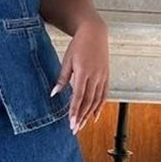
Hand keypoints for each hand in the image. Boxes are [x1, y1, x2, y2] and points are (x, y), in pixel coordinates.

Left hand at [50, 17, 109, 133]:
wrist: (94, 32)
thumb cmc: (78, 45)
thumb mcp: (67, 60)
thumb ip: (62, 78)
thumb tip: (54, 94)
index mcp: (83, 71)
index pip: (79, 96)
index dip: (75, 111)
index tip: (71, 122)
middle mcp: (95, 76)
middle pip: (88, 101)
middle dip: (81, 116)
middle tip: (75, 129)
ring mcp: (102, 76)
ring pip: (97, 100)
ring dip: (89, 114)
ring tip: (82, 125)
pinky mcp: (106, 76)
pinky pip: (104, 95)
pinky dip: (99, 106)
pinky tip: (94, 116)